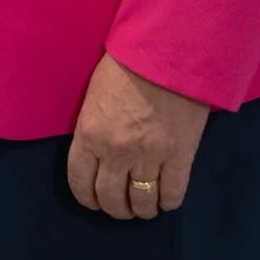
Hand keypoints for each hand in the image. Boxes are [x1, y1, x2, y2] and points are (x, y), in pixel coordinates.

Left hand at [66, 53, 211, 220]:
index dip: (87, 198)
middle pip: (111, 198)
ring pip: (142, 201)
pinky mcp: (180, 156)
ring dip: (142, 209)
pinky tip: (166, 199)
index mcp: (90, 134)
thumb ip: (93, 128)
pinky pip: (172, 194)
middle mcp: (116, 152)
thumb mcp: (95, 95)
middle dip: (115, 208)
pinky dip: (168, 202)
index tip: (95, 201)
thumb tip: (98, 152)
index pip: (79, 182)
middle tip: (122, 207)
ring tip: (145, 207)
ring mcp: (149, 156)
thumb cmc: (127, 64)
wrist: (168, 50)